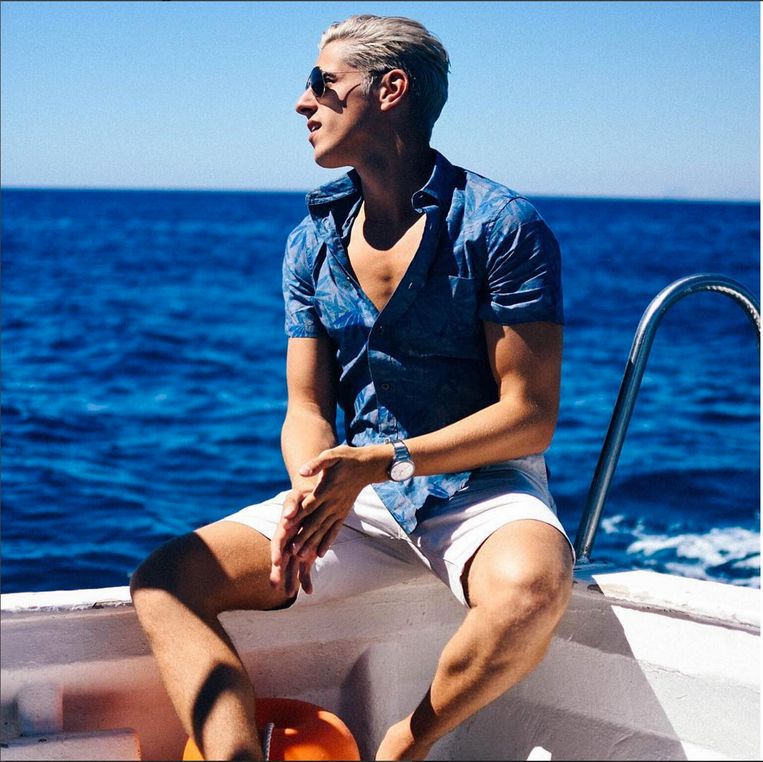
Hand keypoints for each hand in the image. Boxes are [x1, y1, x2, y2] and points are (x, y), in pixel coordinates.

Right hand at [269, 486, 316, 596]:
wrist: (314, 503)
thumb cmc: (302, 498)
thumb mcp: (297, 497)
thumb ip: (291, 504)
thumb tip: (287, 516)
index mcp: (283, 529)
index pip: (277, 542)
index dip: (276, 552)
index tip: (276, 562)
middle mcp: (287, 542)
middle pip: (281, 559)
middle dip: (278, 572)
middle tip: (274, 585)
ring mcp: (297, 551)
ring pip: (292, 568)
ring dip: (291, 581)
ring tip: (290, 595)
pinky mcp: (306, 556)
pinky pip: (305, 570)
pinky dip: (306, 580)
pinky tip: (310, 591)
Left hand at [287, 443, 390, 561]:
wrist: (367, 466)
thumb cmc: (346, 459)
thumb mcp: (331, 456)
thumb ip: (316, 464)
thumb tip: (302, 472)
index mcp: (326, 489)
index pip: (308, 505)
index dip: (297, 515)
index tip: (285, 526)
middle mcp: (333, 502)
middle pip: (315, 522)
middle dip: (303, 536)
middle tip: (291, 551)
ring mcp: (339, 509)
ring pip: (324, 529)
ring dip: (312, 543)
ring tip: (301, 556)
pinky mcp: (343, 513)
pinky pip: (335, 530)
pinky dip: (327, 542)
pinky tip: (320, 554)